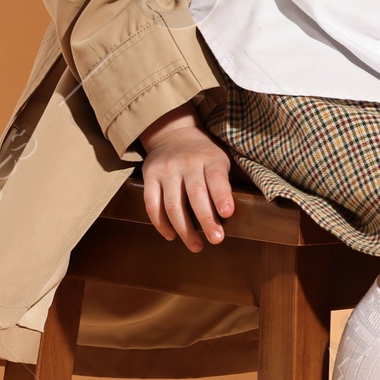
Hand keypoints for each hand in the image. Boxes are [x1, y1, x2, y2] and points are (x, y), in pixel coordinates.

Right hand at [139, 103, 235, 250]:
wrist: (173, 133)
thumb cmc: (203, 155)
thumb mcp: (219, 160)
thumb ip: (224, 183)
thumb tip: (230, 218)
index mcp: (210, 159)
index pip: (216, 178)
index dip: (222, 196)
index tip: (227, 213)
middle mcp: (187, 163)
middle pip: (196, 195)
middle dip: (206, 220)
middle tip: (216, 240)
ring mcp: (166, 170)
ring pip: (173, 204)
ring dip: (184, 229)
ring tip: (196, 246)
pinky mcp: (149, 176)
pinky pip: (152, 204)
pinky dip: (160, 223)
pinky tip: (171, 236)